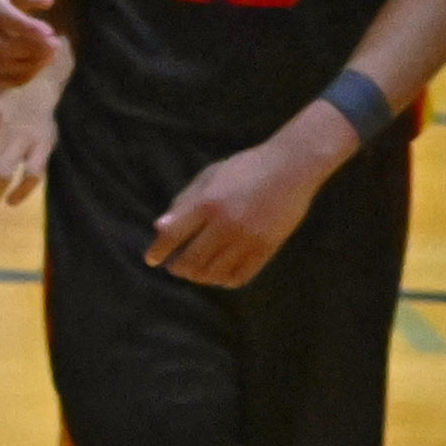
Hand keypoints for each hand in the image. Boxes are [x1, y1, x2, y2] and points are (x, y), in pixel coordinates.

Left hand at [142, 129, 333, 286]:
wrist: (293, 165)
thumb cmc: (246, 167)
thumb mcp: (210, 176)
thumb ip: (184, 202)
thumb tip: (159, 229)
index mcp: (208, 203)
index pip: (173, 236)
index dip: (159, 251)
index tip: (152, 259)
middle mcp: (226, 223)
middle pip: (191, 260)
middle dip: (178, 268)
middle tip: (175, 267)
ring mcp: (248, 237)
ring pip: (214, 272)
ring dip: (200, 276)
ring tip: (196, 272)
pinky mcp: (268, 246)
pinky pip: (241, 276)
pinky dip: (225, 280)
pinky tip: (220, 275)